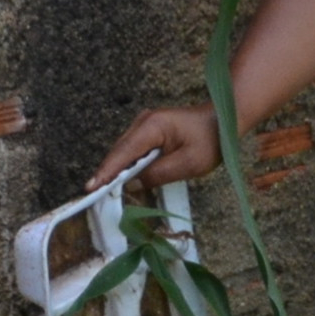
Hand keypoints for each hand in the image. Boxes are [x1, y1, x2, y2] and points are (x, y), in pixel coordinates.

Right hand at [92, 104, 220, 191]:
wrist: (223, 119)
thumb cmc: (211, 140)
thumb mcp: (189, 163)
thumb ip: (159, 174)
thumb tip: (132, 184)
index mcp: (153, 126)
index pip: (124, 152)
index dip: (107, 172)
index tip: (91, 188)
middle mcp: (143, 122)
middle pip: (119, 151)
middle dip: (107, 173)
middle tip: (93, 195)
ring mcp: (144, 124)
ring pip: (124, 151)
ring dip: (115, 170)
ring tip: (102, 190)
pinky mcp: (148, 131)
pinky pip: (132, 149)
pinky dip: (126, 164)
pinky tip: (121, 179)